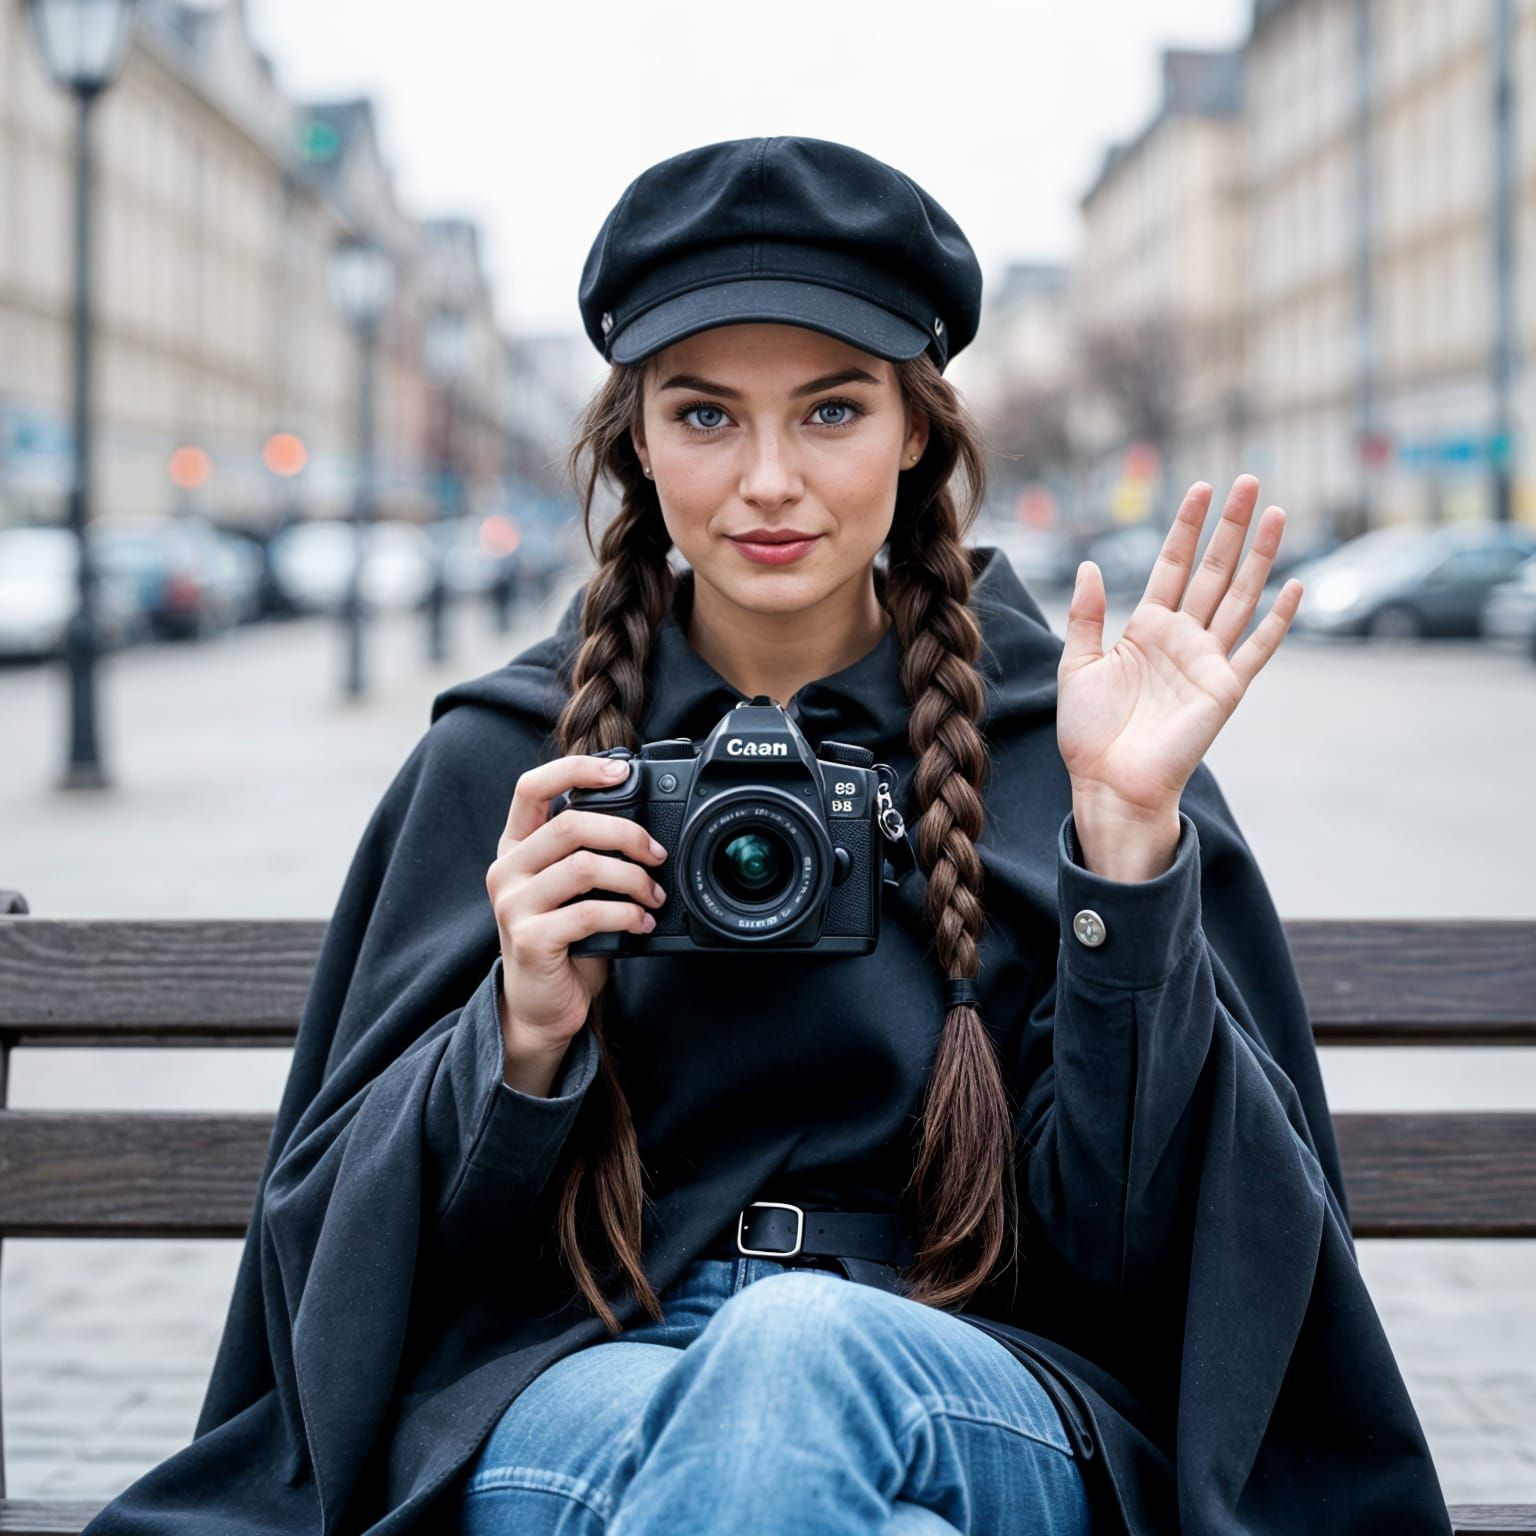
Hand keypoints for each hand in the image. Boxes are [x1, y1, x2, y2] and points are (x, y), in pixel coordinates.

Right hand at [486, 754, 668, 1076]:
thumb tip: (644, 827)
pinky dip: (627, 915)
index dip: (576, 769)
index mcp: (516, 847)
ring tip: (654, 896)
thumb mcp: (571, 888)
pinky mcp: (529, 938)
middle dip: (627, 834)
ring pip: (584, 867)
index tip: (622, 771)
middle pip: (570, 825)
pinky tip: (642, 924)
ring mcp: (513, 904)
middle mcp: (506, 869)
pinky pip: (589, 912)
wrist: (541, 1006)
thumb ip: (588, 853)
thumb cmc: (565, 941)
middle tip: (657, 855)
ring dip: (634, 879)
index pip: (531, 787)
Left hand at [1058, 475, 1301, 822]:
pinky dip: (1277, 620)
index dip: (1186, 526)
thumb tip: (1090, 565)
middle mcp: (1183, 638)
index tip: (1201, 487)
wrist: (1108, 783)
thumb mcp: (1076, 664)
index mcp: (1147, 629)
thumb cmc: (1089, 733)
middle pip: (1214, 569)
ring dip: (1261, 556)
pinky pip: (1257, 649)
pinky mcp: (1225, 689)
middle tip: (1250, 480)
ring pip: (1240, 595)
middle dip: (1232, 525)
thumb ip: (1087, 615)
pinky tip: (1295, 586)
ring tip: (1278, 513)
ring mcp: (1208, 661)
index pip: (1173, 565)